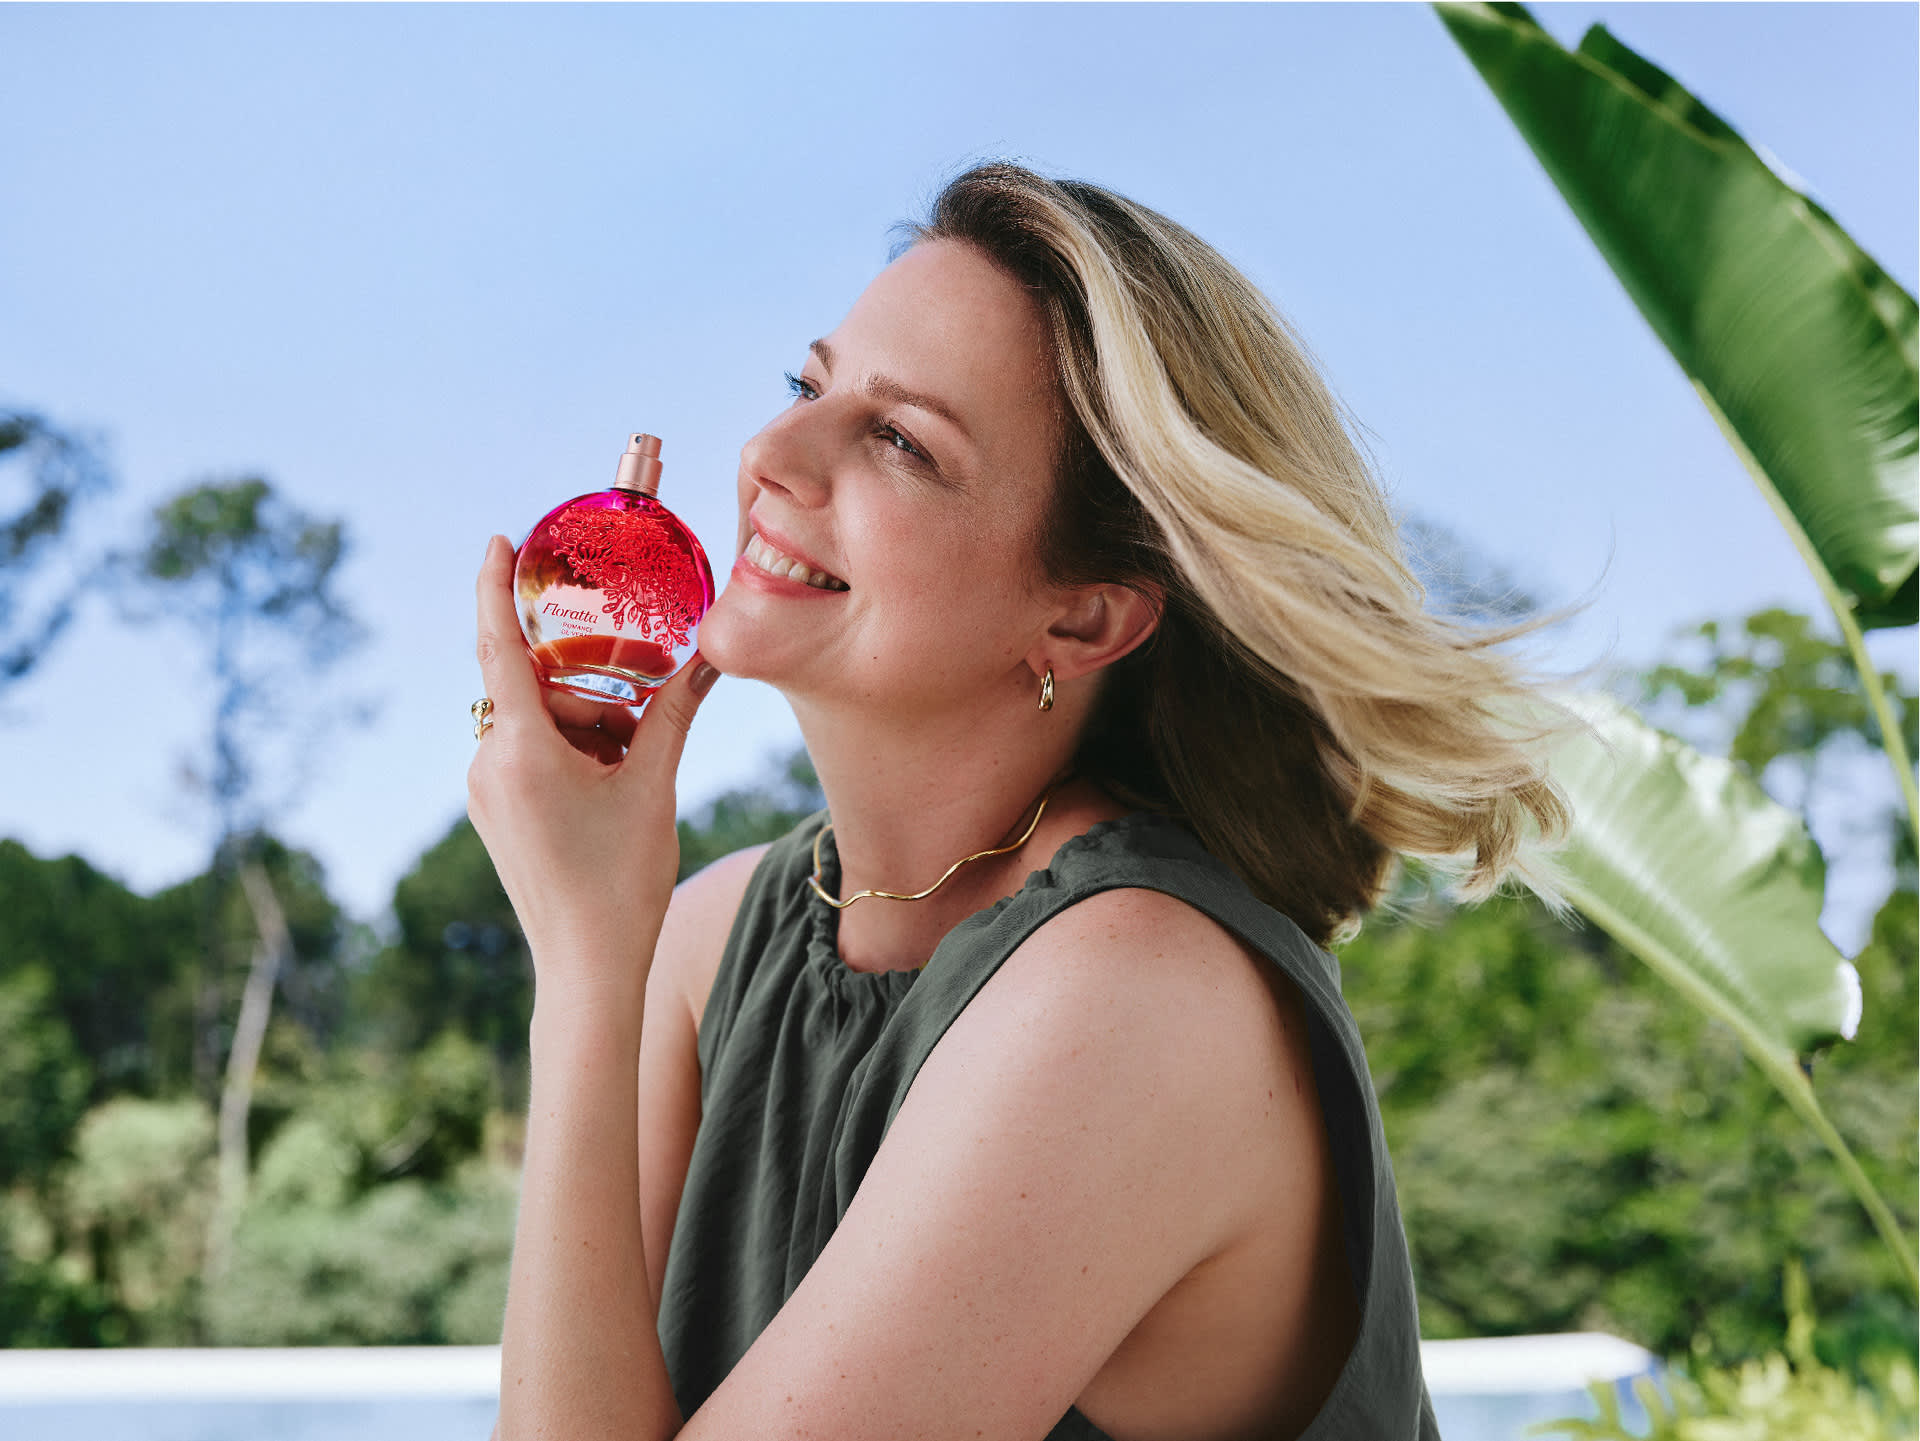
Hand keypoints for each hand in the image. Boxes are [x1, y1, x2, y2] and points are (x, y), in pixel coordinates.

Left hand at [466, 534, 718, 1015]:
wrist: (588, 968)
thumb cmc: (622, 881)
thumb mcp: (654, 787)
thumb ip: (673, 714)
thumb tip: (710, 661)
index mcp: (520, 751)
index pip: (499, 647)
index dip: (494, 588)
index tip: (497, 541)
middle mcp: (488, 765)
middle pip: (538, 690)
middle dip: (594, 695)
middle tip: (642, 733)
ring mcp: (485, 792)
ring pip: (537, 723)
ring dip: (588, 730)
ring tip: (630, 779)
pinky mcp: (494, 813)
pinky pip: (529, 754)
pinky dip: (571, 753)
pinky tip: (610, 791)